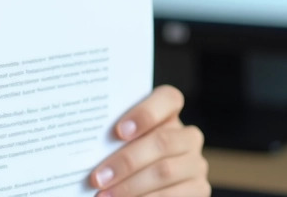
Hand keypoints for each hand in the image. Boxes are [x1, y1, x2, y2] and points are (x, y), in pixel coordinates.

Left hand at [88, 85, 208, 195]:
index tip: (118, 131)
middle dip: (126, 161)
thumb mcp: (124, 141)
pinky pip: (173, 196)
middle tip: (98, 178)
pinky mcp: (200, 189)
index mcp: (170, 113)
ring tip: (104, 196)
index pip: (168, 99)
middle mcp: (189, 136)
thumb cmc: (128, 155)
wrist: (149, 183)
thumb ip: (116, 137)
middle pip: (162, 141)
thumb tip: (86, 144)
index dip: (145, 113)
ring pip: (165, 172)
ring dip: (131, 187)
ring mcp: (196, 164)